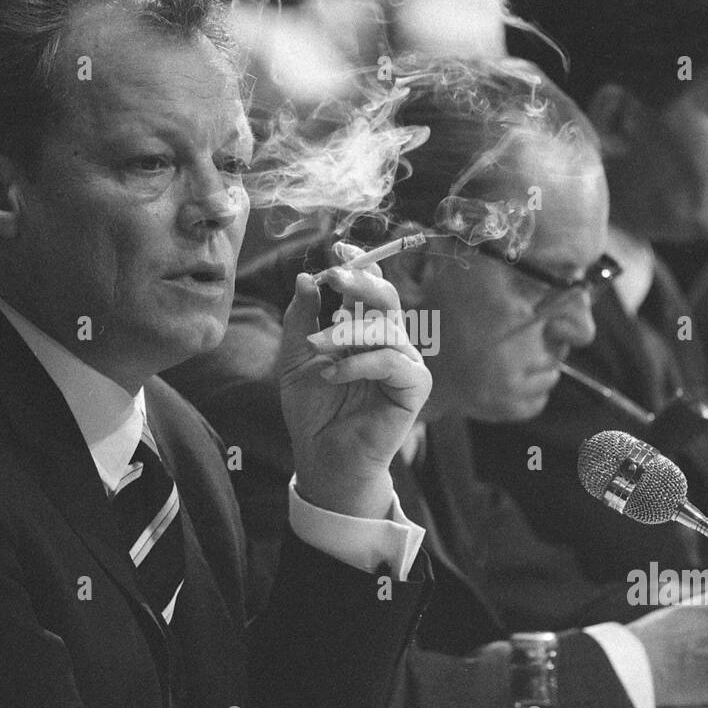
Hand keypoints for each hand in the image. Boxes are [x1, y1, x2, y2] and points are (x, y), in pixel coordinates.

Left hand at [277, 245, 430, 519]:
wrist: (322, 458)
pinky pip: (393, 361)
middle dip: (361, 281)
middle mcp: (387, 341)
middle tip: (335, 277)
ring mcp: (403, 363)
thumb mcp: (293, 359)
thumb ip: (300, 320)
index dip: (359, 265)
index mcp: (362, 330)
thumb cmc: (313, 411)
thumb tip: (307, 279)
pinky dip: (360, 363)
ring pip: (386, 327)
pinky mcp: (413, 387)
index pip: (369, 288)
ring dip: (347, 332)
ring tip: (318, 349)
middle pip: (386, 297)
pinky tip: (334, 375)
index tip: (338, 249)